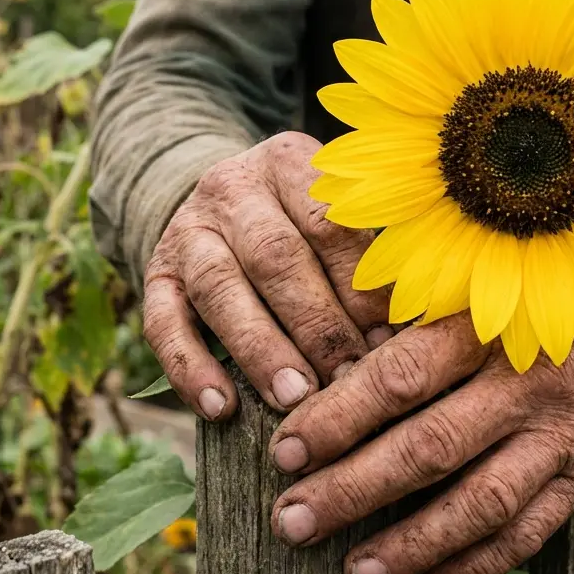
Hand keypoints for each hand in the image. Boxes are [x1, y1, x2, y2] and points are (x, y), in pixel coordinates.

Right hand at [141, 132, 393, 419]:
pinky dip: (190, 369)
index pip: (329, 223)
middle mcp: (232, 188)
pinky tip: (220, 409)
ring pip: (220, 288)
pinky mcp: (155, 275)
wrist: (222, 204)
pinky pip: (163, 323)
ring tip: (294, 399)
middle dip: (317, 326)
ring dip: (260, 348)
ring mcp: (187, 231)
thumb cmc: (307, 227)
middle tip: (349, 383)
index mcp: (290, 164)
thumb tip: (419, 335)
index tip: (392, 345)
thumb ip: (373, 260)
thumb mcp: (340, 217)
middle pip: (275, 256)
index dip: (362, 288)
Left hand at [266, 250, 573, 573]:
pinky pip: (530, 532)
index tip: (285, 446)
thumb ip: (419, 304)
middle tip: (293, 520)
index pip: (402, 375)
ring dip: (413, 545)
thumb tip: (327, 348)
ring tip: (354, 573)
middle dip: (354, 490)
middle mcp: (528, 382)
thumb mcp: (492, 275)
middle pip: (430, 448)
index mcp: (492, 322)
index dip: (339, 415)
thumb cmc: (557, 283)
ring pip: (481, 503)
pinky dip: (477, 567)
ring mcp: (564, 435)